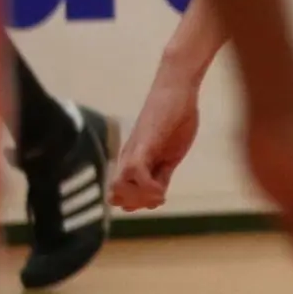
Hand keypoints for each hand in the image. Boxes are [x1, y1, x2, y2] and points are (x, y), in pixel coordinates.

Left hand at [111, 68, 201, 210]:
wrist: (176, 88)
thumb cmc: (176, 115)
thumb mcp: (171, 152)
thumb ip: (162, 172)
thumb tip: (157, 193)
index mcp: (134, 160)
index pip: (118, 193)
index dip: (133, 204)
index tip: (157, 200)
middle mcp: (129, 157)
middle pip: (115, 195)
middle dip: (136, 204)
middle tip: (159, 198)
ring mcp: (135, 151)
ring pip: (119, 188)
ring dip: (140, 199)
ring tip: (160, 195)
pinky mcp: (145, 144)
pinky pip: (135, 173)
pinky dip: (147, 188)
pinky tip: (162, 189)